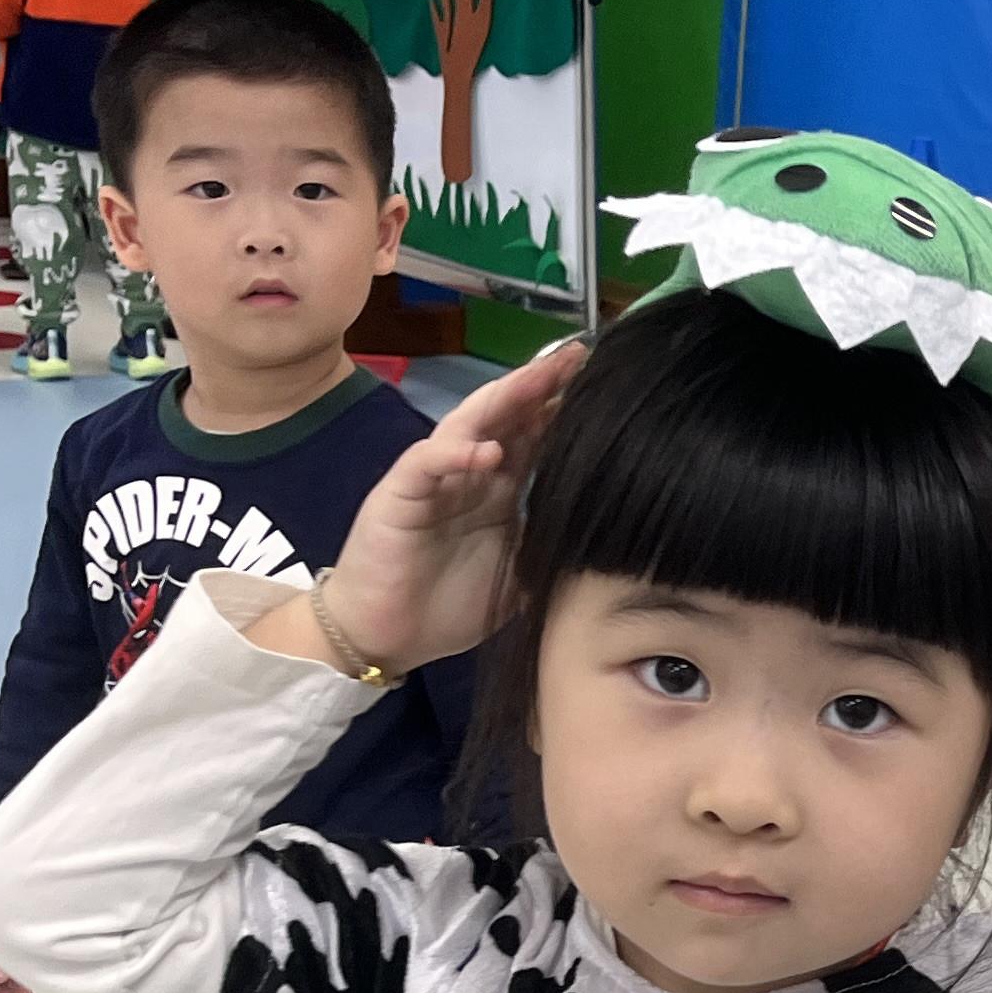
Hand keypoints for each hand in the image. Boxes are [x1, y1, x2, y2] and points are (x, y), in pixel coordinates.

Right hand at [295, 341, 585, 676]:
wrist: (386, 636)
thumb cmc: (446, 607)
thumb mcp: (517, 578)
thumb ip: (550, 551)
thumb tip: (605, 544)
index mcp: (498, 489)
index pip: (535, 437)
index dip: (564, 410)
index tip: (605, 384)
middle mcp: (469, 473)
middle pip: (508, 417)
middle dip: (540, 385)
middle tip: (578, 356)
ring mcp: (433, 478)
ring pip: (469, 424)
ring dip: (503, 400)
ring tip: (538, 378)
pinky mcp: (399, 493)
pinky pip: (427, 463)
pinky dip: (457, 454)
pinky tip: (487, 451)